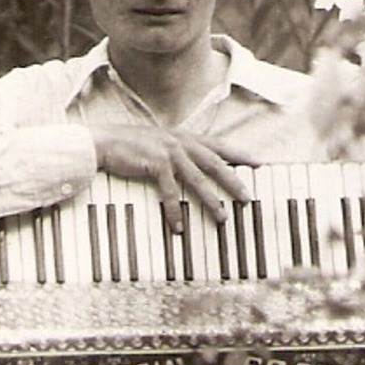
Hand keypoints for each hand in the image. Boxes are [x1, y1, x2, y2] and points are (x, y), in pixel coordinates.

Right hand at [89, 123, 252, 231]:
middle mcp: (181, 142)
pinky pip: (170, 191)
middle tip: (248, 198)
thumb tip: (193, 165)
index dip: (240, 153)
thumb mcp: (160, 143)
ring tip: (222, 217)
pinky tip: (178, 226)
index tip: (259, 163)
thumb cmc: (131, 145)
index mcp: (185, 137)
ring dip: (211, 200)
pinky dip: (175, 210)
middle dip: (234, 181)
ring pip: (198, 180)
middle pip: (215, 163)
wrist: (104, 142)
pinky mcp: (155, 164)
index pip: (219, 145)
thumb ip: (178, 151)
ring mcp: (169, 152)